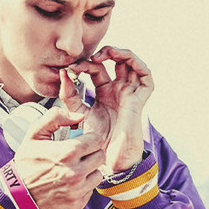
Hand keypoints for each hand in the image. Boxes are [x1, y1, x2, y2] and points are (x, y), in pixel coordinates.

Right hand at [11, 108, 106, 208]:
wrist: (16, 195)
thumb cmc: (26, 164)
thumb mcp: (34, 134)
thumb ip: (55, 118)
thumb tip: (79, 117)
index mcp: (67, 153)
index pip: (96, 140)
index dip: (89, 139)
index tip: (81, 142)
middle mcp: (75, 173)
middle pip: (100, 157)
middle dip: (91, 154)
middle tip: (78, 156)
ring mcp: (77, 191)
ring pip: (98, 175)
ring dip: (89, 171)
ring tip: (73, 170)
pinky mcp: (77, 204)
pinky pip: (90, 191)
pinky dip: (83, 187)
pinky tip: (69, 184)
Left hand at [63, 46, 153, 173]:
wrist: (107, 154)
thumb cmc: (94, 138)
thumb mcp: (78, 111)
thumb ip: (69, 94)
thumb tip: (62, 74)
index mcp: (105, 93)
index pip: (97, 70)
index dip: (85, 65)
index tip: (71, 69)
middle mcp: (119, 90)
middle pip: (116, 62)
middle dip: (105, 54)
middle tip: (92, 57)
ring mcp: (130, 93)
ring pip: (132, 64)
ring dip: (121, 53)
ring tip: (106, 53)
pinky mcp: (140, 97)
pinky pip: (145, 75)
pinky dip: (136, 62)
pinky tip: (122, 59)